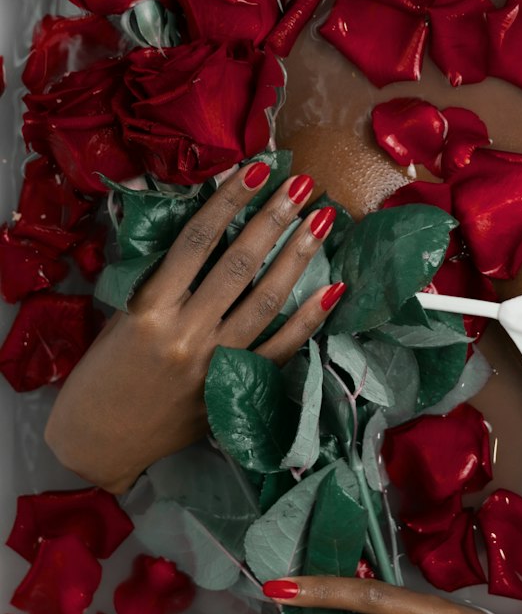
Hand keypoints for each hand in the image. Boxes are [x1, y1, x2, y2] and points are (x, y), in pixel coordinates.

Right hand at [44, 164, 336, 495]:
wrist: (96, 445)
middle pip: (238, 265)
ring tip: (323, 219)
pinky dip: (309, 319)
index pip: (196, 242)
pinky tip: (333, 288)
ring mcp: (214, 364)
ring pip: (266, 300)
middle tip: (303, 183)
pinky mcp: (233, 391)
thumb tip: (206, 230)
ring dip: (298, 255)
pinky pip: (281, 349)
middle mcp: (185, 334)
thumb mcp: (120, 317)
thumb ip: (160, 280)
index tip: (255, 168)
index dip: (228, 201)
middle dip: (273, 219)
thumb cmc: (100, 374)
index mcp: (149, 310)